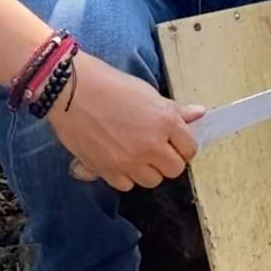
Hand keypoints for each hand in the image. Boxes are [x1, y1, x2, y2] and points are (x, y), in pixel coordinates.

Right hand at [48, 52, 202, 191]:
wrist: (71, 90)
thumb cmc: (110, 84)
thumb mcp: (147, 93)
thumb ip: (175, 109)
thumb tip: (200, 114)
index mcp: (166, 122)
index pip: (190, 149)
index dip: (183, 146)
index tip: (174, 143)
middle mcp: (152, 146)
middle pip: (174, 170)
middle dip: (167, 160)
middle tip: (155, 149)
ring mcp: (129, 161)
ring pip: (151, 180)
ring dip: (146, 170)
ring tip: (134, 154)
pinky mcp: (108, 171)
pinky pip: (126, 185)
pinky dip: (123, 176)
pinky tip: (116, 160)